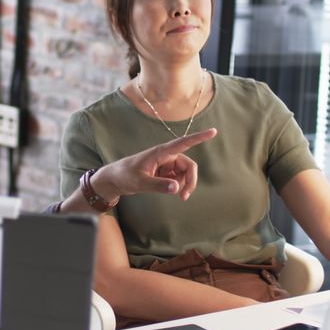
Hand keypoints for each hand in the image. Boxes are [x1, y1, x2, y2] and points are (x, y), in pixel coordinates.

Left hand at [93, 128, 216, 203]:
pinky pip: (179, 178)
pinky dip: (178, 186)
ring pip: (185, 173)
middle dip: (190, 181)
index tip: (213, 131)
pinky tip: (169, 190)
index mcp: (161, 152)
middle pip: (189, 165)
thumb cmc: (125, 176)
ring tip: (177, 196)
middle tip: (184, 197)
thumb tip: (177, 188)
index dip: (199, 137)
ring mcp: (166, 164)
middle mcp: (166, 156)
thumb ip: (159, 185)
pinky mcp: (165, 171)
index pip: (183, 143)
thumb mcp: (140, 182)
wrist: (115, 180)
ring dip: (184, 185)